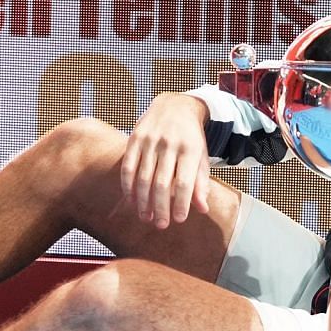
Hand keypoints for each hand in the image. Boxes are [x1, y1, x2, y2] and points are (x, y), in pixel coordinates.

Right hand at [120, 92, 213, 228]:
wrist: (175, 105)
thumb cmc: (190, 139)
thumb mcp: (201, 157)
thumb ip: (201, 183)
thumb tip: (203, 209)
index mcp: (190, 149)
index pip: (185, 182)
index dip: (181, 203)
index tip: (178, 220)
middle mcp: (170, 144)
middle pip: (162, 183)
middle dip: (160, 207)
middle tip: (160, 225)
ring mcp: (151, 140)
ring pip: (143, 177)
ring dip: (143, 201)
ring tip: (145, 217)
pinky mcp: (135, 138)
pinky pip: (128, 166)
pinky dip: (128, 186)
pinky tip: (131, 201)